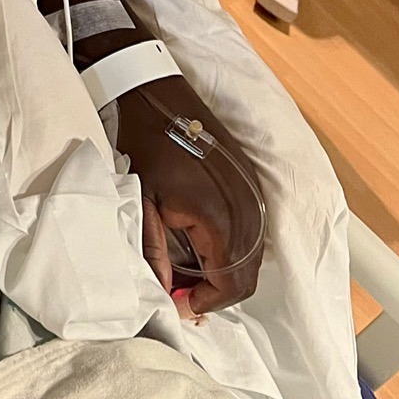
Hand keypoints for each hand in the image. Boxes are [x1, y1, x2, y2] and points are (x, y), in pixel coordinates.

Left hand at [114, 76, 264, 315]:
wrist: (159, 96)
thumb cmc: (147, 145)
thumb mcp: (143, 201)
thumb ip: (154, 251)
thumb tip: (163, 293)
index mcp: (222, 219)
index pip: (230, 285)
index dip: (203, 302)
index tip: (176, 302)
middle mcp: (249, 212)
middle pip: (246, 277)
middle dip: (215, 292)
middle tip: (181, 292)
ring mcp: (256, 198)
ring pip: (252, 258)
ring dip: (225, 272)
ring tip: (189, 274)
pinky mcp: (254, 186)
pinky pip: (254, 234)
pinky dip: (233, 251)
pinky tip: (204, 248)